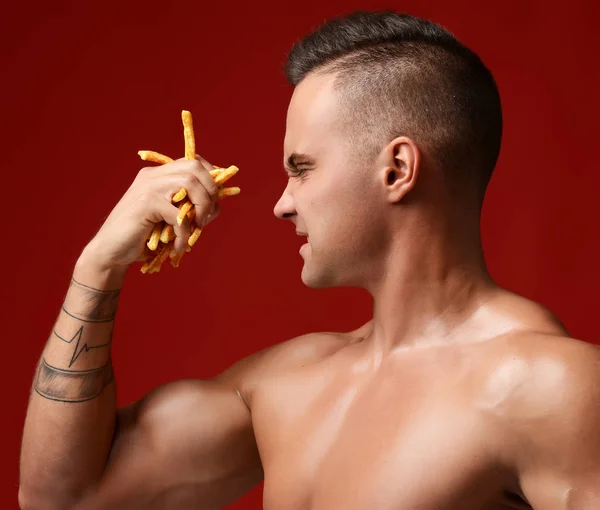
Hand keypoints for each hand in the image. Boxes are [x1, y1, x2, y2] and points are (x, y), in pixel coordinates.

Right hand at [81, 155, 221, 271]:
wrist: (110, 251)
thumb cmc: (142, 237)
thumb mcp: (171, 220)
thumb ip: (191, 210)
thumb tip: (218, 206)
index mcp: (158, 175)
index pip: (192, 161)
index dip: (211, 176)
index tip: (216, 197)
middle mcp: (153, 176)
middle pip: (194, 167)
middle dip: (210, 190)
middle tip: (208, 214)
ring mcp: (148, 187)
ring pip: (189, 183)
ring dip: (202, 207)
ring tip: (197, 227)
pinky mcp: (145, 204)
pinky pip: (178, 214)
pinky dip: (184, 233)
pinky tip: (179, 246)